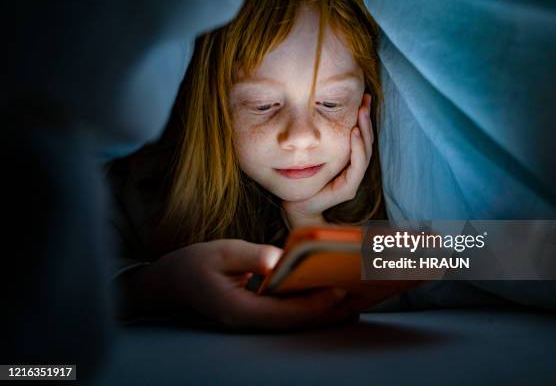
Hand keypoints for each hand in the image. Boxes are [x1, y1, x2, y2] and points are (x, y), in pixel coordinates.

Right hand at [127, 239, 354, 329]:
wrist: (169, 286)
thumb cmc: (192, 267)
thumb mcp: (217, 254)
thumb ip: (248, 256)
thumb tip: (278, 259)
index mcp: (240, 311)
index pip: (286, 313)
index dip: (316, 303)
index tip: (341, 288)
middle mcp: (252, 323)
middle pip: (300, 323)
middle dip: (333, 310)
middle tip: (365, 295)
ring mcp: (256, 322)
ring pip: (299, 321)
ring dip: (328, 309)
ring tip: (359, 294)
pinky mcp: (259, 314)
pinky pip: (292, 312)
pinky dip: (313, 303)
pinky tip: (331, 290)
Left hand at [283, 94, 373, 227]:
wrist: (295, 206)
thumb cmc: (302, 179)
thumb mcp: (311, 153)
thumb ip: (319, 138)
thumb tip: (316, 109)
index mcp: (347, 161)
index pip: (361, 137)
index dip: (363, 118)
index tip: (363, 98)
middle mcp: (353, 170)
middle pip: (367, 142)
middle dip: (367, 120)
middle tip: (366, 100)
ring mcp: (352, 181)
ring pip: (365, 153)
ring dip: (365, 131)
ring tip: (362, 113)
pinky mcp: (347, 190)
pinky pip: (357, 167)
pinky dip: (357, 149)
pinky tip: (354, 133)